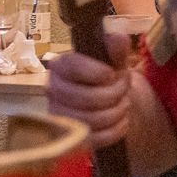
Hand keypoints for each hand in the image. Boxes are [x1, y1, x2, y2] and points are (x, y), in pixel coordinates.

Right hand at [46, 29, 134, 144]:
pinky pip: (93, 139)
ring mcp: (58, 115)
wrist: (108, 101)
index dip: (97, 72)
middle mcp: (52, 90)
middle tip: (124, 90)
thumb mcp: (114, 60)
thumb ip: (116, 48)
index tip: (112, 74)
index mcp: (60, 65)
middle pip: (84, 97)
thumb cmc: (107, 76)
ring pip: (90, 120)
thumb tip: (118, 37)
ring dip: (116, 112)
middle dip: (113, 94)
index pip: (73, 66)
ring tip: (124, 105)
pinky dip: (114, 131)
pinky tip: (121, 122)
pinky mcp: (68, 136)